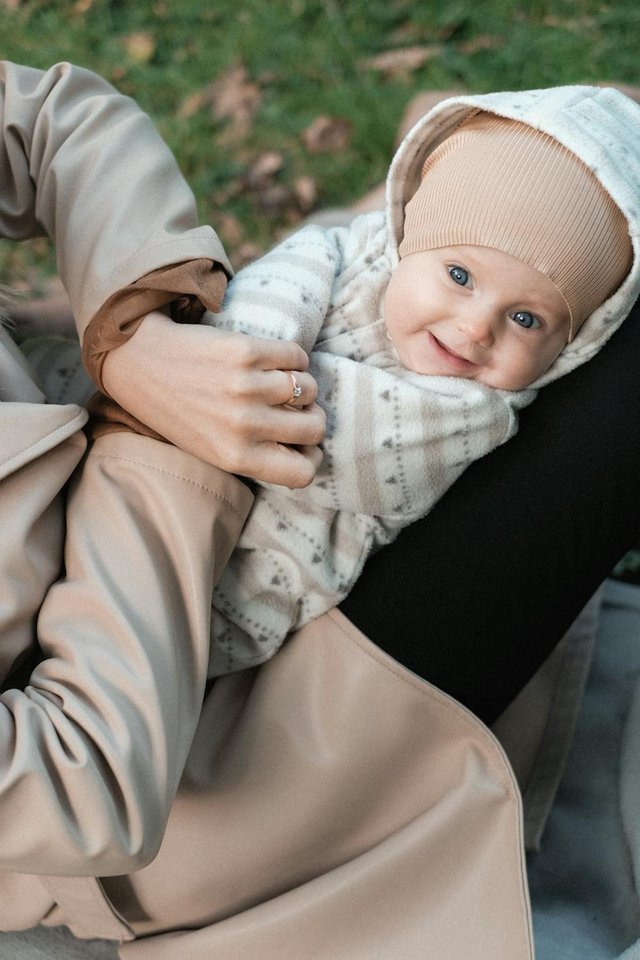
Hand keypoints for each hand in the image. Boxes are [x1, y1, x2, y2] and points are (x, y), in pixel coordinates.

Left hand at [101, 312, 325, 487]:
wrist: (138, 362)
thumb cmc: (177, 411)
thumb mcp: (211, 450)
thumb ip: (254, 456)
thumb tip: (307, 449)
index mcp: (236, 458)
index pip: (303, 473)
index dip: (310, 458)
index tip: (301, 445)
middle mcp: (243, 426)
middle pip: (315, 429)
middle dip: (311, 419)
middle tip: (294, 410)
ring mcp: (246, 387)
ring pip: (309, 389)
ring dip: (302, 386)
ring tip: (282, 383)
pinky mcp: (245, 351)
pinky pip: (297, 356)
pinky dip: (294, 358)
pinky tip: (277, 361)